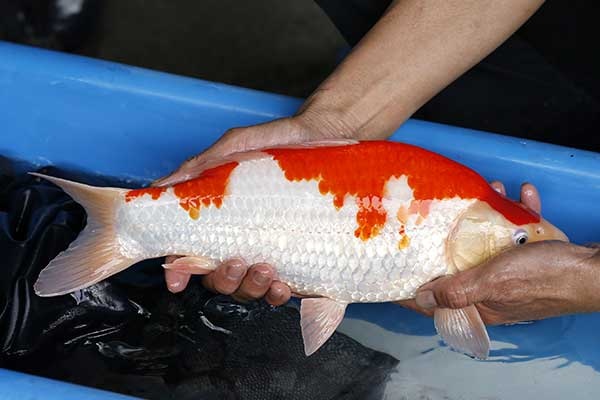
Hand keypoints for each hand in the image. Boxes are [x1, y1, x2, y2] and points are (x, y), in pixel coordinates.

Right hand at [155, 113, 352, 303]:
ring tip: (265, 269)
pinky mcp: (299, 259)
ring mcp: (270, 252)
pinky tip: (284, 285)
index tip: (176, 281)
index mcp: (223, 220)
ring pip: (249, 288)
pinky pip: (285, 290)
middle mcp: (244, 240)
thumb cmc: (279, 143)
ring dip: (251, 287)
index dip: (180, 271)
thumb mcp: (235, 146)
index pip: (192, 253)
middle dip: (223, 280)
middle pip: (219, 278)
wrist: (326, 136)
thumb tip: (162, 186)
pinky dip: (280, 295)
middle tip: (235, 262)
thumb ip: (200, 166)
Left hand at [399, 182, 599, 323]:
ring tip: (492, 191)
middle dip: (447, 239)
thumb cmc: (546, 278)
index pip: (434, 303)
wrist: (595, 270)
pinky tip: (522, 195)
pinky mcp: (529, 257)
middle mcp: (491, 291)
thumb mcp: (493, 282)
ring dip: (487, 216)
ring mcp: (510, 273)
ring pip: (486, 243)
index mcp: (479, 305)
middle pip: (457, 266)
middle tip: (435, 215)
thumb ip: (456, 290)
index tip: (391, 272)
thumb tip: (420, 298)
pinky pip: (515, 232)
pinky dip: (517, 212)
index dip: (411, 289)